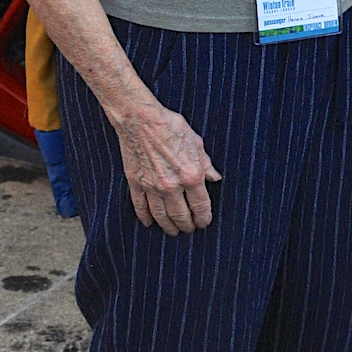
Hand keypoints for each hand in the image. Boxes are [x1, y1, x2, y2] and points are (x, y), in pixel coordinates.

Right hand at [109, 99, 221, 234]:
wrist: (141, 120)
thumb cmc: (171, 127)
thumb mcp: (197, 143)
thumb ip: (206, 164)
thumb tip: (215, 178)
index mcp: (191, 175)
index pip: (200, 206)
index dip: (204, 218)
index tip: (204, 223)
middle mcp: (171, 185)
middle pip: (181, 215)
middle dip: (187, 226)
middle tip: (190, 230)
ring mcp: (151, 186)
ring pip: (161, 216)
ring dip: (168, 226)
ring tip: (173, 232)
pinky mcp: (135, 183)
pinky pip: (140, 207)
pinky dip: (145, 217)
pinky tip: (149, 223)